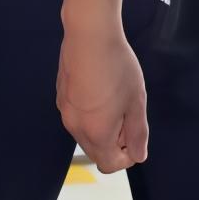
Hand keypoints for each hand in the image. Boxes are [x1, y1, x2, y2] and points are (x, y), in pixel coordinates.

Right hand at [58, 23, 148, 172]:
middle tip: (127, 115)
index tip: (135, 137)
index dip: (126, 157)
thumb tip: (138, 155)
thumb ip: (137, 133)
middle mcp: (75, 127)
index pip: (109, 164)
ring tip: (115, 100)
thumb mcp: (136, 101)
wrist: (89, 34)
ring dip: (102, 128)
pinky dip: (89, 115)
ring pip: (85, 134)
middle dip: (114, 143)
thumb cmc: (116, 66)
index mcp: (96, 133)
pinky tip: (100, 89)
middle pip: (95, 152)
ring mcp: (65, 112)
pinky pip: (77, 117)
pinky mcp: (61, 97)